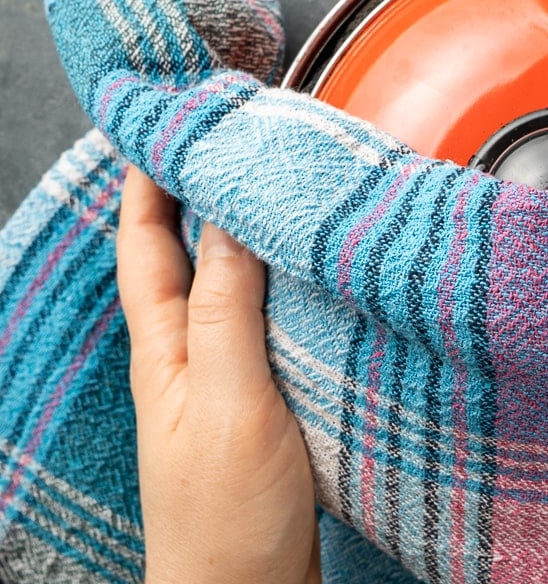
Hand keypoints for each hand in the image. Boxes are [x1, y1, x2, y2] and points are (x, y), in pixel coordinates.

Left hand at [117, 167, 320, 583]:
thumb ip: (228, 309)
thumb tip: (232, 217)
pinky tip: (317, 269)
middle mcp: (192, 351)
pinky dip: (286, 279)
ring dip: (247, 228)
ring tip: (278, 183)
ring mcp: (229, 373)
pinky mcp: (268, 395)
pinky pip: (270, 317)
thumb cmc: (226, 515)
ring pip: (232, 279)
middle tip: (233, 134)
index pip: (148, 238)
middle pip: (186, 249)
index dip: (152, 173)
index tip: (174, 115)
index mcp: (167, 345)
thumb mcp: (231, 398)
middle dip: (199, 186)